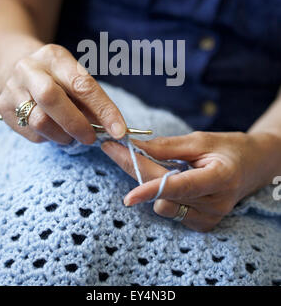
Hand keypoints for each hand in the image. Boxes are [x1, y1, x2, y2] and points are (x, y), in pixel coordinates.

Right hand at [0, 44, 125, 144]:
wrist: (16, 67)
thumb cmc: (56, 76)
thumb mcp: (74, 76)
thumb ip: (91, 100)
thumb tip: (113, 128)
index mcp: (54, 56)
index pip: (82, 84)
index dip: (103, 109)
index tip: (118, 130)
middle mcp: (29, 69)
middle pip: (51, 98)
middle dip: (76, 123)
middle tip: (91, 138)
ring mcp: (12, 87)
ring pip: (39, 121)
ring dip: (63, 135)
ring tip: (73, 136)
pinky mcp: (3, 107)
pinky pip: (31, 132)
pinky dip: (49, 137)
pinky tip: (54, 131)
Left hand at [101, 131, 277, 231]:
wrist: (252, 166)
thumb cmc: (227, 148)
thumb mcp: (199, 140)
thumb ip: (166, 147)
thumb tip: (134, 148)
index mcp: (220, 178)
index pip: (181, 187)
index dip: (152, 190)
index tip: (127, 196)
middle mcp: (216, 204)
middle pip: (165, 194)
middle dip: (136, 171)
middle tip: (114, 149)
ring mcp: (210, 218)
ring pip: (164, 205)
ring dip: (151, 183)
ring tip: (161, 163)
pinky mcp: (203, 225)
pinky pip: (171, 212)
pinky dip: (164, 195)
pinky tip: (172, 180)